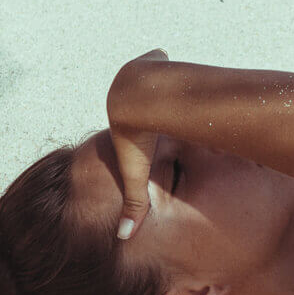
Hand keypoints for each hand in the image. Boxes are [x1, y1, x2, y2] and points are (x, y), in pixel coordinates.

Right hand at [106, 49, 169, 240]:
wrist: (139, 102)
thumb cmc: (138, 137)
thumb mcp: (136, 173)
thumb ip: (136, 199)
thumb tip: (125, 236)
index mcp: (121, 114)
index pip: (128, 122)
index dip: (137, 124)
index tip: (145, 125)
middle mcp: (124, 91)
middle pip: (139, 97)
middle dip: (148, 99)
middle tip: (159, 104)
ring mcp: (137, 71)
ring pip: (150, 76)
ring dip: (158, 79)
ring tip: (170, 84)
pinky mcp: (152, 58)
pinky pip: (158, 59)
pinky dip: (163, 62)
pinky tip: (172, 64)